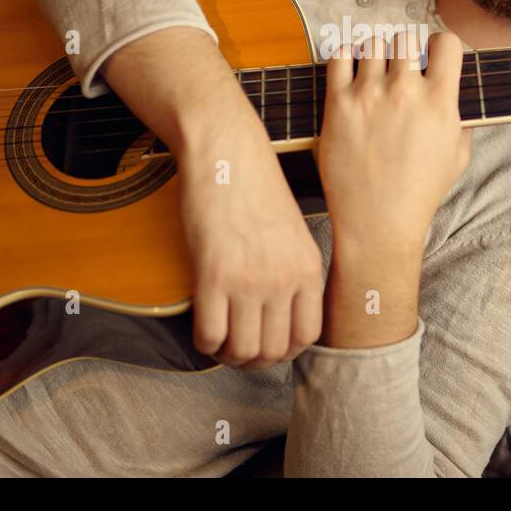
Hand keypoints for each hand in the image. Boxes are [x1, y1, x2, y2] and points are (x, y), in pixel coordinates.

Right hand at [99, 27, 324, 370]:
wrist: (227, 150)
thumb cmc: (255, 186)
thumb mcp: (292, 230)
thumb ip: (293, 270)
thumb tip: (282, 311)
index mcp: (308, 268)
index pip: (308, 337)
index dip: (285, 351)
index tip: (269, 344)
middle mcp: (283, 278)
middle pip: (274, 351)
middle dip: (254, 360)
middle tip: (237, 348)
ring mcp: (249, 278)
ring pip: (242, 350)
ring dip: (228, 356)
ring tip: (219, 341)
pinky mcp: (213, 273)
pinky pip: (210, 334)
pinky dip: (205, 342)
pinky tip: (202, 327)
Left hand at [316, 31, 472, 257]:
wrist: (378, 222)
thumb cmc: (419, 193)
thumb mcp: (458, 157)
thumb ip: (460, 119)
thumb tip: (454, 96)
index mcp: (439, 103)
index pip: (446, 42)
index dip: (441, 47)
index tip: (432, 59)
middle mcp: (405, 93)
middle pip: (405, 37)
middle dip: (405, 49)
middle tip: (400, 69)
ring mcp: (369, 96)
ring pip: (372, 43)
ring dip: (375, 54)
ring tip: (374, 74)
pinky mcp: (338, 105)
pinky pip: (338, 57)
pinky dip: (346, 58)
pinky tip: (351, 73)